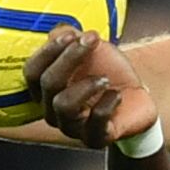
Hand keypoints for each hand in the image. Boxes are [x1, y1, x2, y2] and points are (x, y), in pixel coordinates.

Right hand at [26, 24, 160, 149]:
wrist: (137, 96)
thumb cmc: (108, 71)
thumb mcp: (91, 48)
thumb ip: (70, 37)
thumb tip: (57, 31)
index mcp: (46, 89)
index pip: (32, 72)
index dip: (48, 51)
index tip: (72, 35)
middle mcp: (53, 110)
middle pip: (49, 84)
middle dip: (71, 58)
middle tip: (92, 41)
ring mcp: (72, 127)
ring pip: (64, 106)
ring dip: (86, 85)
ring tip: (105, 78)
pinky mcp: (94, 138)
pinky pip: (94, 122)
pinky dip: (107, 103)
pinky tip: (117, 96)